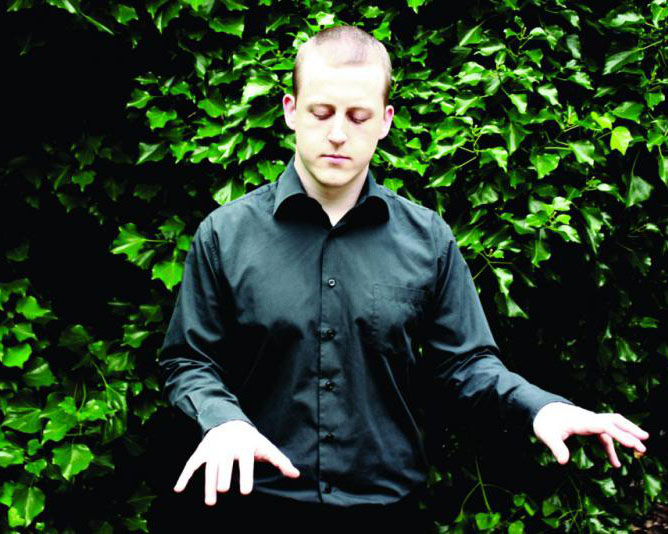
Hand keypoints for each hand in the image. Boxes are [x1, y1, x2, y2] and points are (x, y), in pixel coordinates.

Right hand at [172, 419, 300, 505]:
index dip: (246, 476)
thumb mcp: (266, 447)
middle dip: (222, 477)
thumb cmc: (251, 441)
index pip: (245, 462)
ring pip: (209, 468)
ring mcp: (213, 450)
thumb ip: (280, 461)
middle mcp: (227, 447)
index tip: (246, 492)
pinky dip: (184, 476)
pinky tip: (178, 490)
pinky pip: (191, 464)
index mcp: (245, 446)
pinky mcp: (201, 452)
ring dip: (207, 484)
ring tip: (210, 502)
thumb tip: (296, 475)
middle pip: (224, 464)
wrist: (229, 423)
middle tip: (223, 491)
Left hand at [532, 402, 648, 467]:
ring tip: (641, 448)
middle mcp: (589, 419)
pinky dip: (611, 447)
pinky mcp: (589, 426)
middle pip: (614, 421)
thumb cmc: (544, 422)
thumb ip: (556, 448)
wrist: (541, 411)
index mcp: (582, 421)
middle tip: (644, 441)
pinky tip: (614, 464)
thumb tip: (563, 462)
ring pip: (613, 426)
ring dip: (626, 435)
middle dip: (630, 430)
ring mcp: (590, 422)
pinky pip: (605, 436)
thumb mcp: (546, 435)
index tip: (633, 444)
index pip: (604, 426)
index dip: (619, 434)